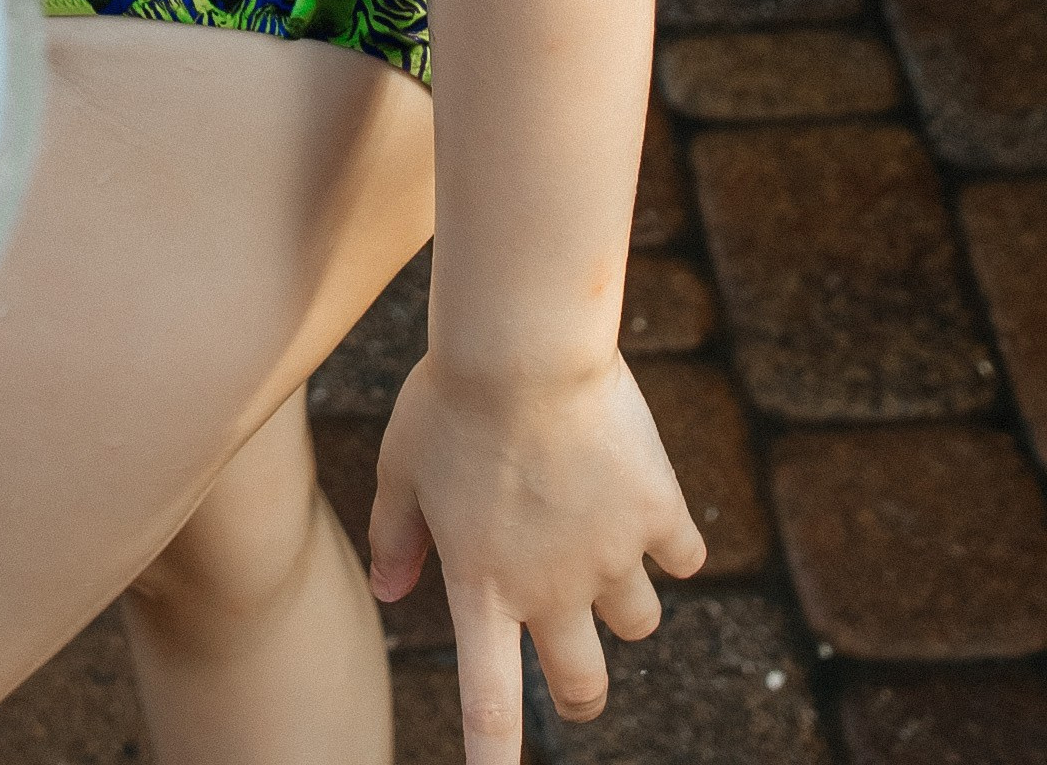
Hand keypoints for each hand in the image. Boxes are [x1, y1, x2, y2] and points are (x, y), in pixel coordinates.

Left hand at [369, 353, 704, 764]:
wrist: (523, 347)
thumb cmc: (449, 397)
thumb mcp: (401, 465)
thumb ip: (396, 534)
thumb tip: (390, 590)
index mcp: (482, 587)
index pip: (490, 702)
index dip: (495, 753)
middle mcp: (550, 589)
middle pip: (582, 682)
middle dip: (583, 692)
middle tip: (579, 681)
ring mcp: (609, 556)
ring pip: (638, 622)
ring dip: (624, 602)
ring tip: (603, 549)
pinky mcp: (656, 514)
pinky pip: (683, 557)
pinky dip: (671, 542)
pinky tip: (648, 506)